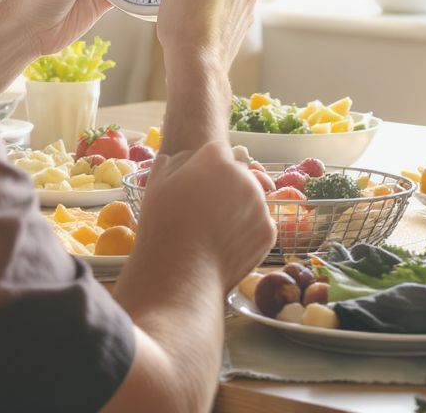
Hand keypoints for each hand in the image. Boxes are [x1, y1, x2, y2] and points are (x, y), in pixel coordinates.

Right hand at [133, 142, 274, 288]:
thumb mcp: (156, 186)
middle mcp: (244, 177)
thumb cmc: (163, 226)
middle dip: (225, 185)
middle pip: (238, 174)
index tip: (196, 184)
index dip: (206, 166)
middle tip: (204, 209)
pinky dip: (245, 231)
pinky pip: (257, 223)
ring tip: (212, 230)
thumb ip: (171, 164)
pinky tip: (224, 243)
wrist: (181, 274)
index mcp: (216, 160)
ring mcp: (260, 205)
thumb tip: (181, 158)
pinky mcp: (268, 231)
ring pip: (250, 199)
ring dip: (237, 207)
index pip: (218, 151)